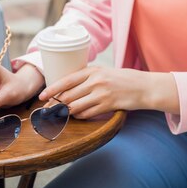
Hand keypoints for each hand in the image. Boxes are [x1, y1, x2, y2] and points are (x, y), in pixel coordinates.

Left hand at [38, 67, 177, 118]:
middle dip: (56, 104)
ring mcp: (101, 94)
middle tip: (47, 111)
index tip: (42, 96)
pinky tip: (78, 116)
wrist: (144, 87)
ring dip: (66, 112)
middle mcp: (95, 81)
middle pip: (68, 95)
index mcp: (93, 71)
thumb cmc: (123, 79)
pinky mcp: (108, 105)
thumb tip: (67, 88)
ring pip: (76, 106)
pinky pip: (87, 114)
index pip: (66, 80)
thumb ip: (87, 78)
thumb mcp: (104, 72)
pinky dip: (80, 116)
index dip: (52, 89)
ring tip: (61, 115)